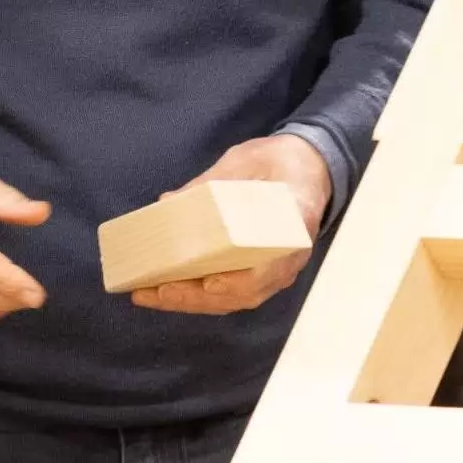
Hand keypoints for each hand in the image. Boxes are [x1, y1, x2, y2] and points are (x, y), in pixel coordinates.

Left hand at [129, 134, 331, 316]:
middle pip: (246, 291)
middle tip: (158, 291)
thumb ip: (210, 183)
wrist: (311, 168)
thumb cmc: (280, 162)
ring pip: (237, 299)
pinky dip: (201, 296)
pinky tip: (169, 291)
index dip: (241, 280)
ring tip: (152, 295)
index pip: (272, 263)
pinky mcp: (264, 272)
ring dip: (193, 301)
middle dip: (197, 296)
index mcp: (294, 223)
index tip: (211, 282)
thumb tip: (167, 202)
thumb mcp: (246, 161)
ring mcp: (279, 270)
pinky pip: (234, 293)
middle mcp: (290, 257)